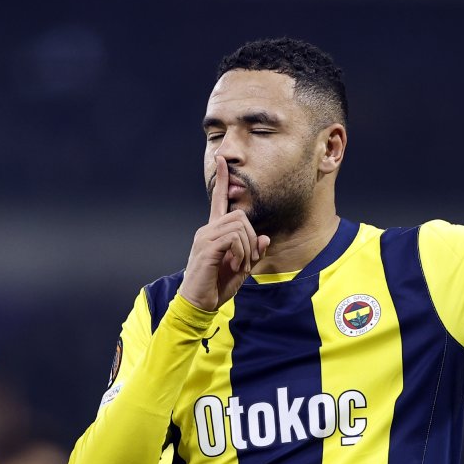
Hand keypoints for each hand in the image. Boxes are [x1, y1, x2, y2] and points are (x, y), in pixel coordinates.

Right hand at [177, 156, 270, 310]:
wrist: (198, 303)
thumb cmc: (216, 286)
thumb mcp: (242, 269)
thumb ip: (253, 252)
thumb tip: (264, 237)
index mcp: (214, 232)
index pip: (219, 200)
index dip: (222, 180)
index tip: (223, 160)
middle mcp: (207, 230)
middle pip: (240, 216)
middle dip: (251, 239)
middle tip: (246, 261)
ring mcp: (205, 237)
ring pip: (239, 226)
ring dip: (247, 249)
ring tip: (239, 266)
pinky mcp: (207, 248)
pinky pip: (234, 239)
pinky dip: (241, 253)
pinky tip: (235, 266)